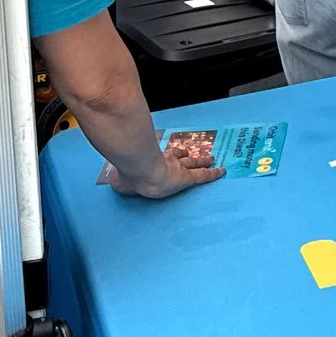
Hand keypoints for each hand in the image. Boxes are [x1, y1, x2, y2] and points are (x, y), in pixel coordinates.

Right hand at [97, 150, 224, 199]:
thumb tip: (113, 183)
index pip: (168, 157)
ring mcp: (179, 169)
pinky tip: (222, 172)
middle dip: (191, 157)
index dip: (175, 155)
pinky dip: (213, 174)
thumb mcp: (121, 180)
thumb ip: (119, 181)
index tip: (180, 153)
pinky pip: (203, 176)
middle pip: (183, 158)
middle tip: (200, 154)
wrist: (141, 172)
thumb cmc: (131, 176)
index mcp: (155, 162)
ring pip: (194, 164)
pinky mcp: (187, 178)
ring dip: (203, 162)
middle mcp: (168, 162)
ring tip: (211, 159)